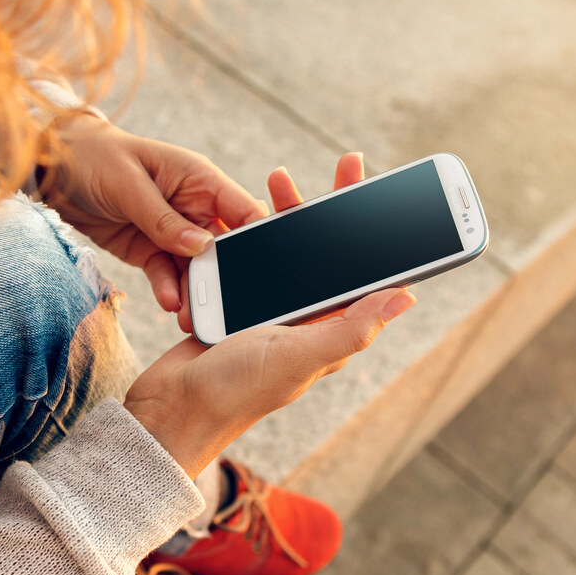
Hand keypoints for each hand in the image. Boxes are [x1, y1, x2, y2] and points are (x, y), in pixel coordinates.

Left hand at [38, 114, 268, 312]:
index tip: (264, 270)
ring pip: (197, 268)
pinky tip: (171, 305)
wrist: (53, 169)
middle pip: (224, 248)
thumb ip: (164, 219)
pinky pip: (168, 275)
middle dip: (226, 277)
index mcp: (201, 180)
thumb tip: (203, 247)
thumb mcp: (129, 184)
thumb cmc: (96, 157)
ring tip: (191, 317)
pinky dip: (170, 290)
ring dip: (197, 292)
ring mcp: (174, 232)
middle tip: (223, 307)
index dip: (260, 238)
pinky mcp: (151, 251)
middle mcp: (195, 207)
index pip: (243, 210)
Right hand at [129, 152, 416, 476]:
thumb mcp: (299, 356)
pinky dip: (246, 236)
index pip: (364, 273)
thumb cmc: (236, 392)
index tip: (383, 191)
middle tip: (345, 164)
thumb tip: (406, 297)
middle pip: (329, 253)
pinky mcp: (234, 308)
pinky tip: (239, 214)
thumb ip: (350, 327)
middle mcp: (304, 321)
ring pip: (287, 251)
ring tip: (279, 181)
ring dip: (287, 213)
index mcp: (329, 330)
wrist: (169, 410)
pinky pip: (248, 262)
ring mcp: (269, 312)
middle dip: (335, 208)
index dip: (377, 232)